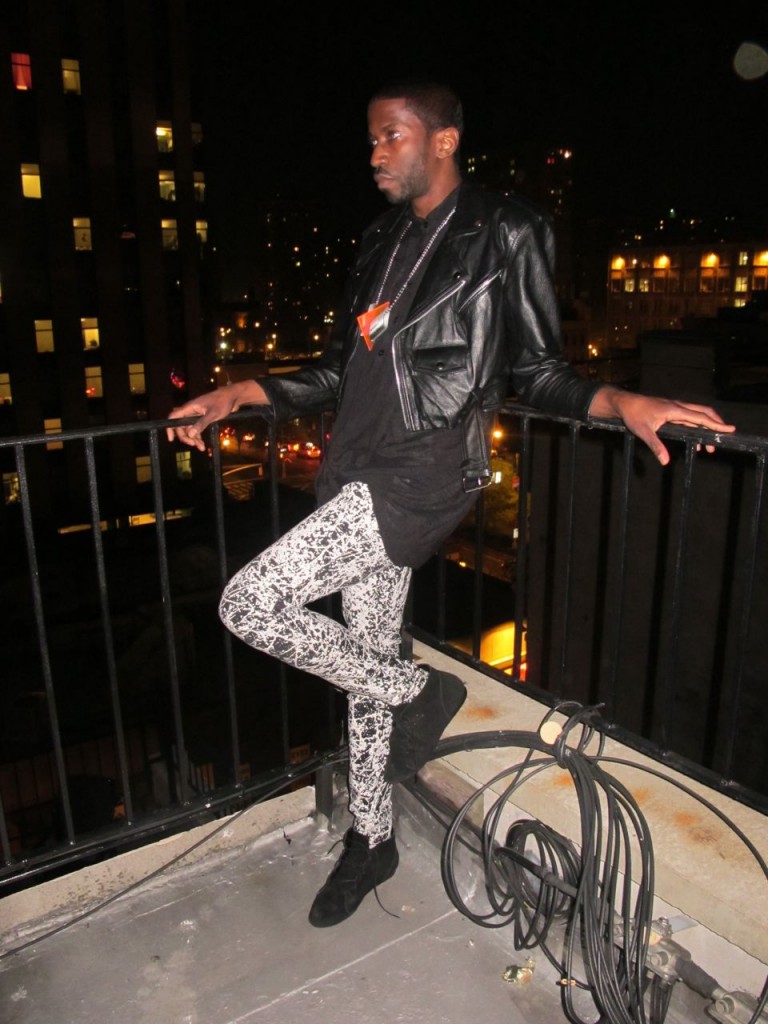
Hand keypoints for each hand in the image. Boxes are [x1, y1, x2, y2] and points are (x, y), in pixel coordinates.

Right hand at [166, 380, 267, 450]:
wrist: (233, 397)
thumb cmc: (222, 402)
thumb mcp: (212, 414)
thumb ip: (201, 424)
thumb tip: (190, 434)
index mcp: (190, 407)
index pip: (174, 417)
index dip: (170, 427)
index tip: (171, 439)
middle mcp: (191, 411)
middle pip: (181, 426)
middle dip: (185, 437)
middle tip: (193, 445)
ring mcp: (197, 415)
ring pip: (190, 429)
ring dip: (194, 439)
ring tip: (201, 448)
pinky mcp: (203, 418)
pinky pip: (197, 429)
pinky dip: (198, 437)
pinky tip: (203, 444)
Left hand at [589, 387, 735, 465]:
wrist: (624, 403)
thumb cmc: (633, 415)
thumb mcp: (643, 432)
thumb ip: (656, 446)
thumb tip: (665, 461)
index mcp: (674, 410)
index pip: (700, 417)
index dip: (716, 424)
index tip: (729, 429)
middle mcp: (678, 407)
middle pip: (703, 413)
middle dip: (716, 424)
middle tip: (724, 437)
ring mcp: (675, 408)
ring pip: (697, 416)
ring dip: (706, 428)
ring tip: (709, 446)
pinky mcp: (671, 411)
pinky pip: (688, 419)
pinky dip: (696, 428)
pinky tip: (697, 440)